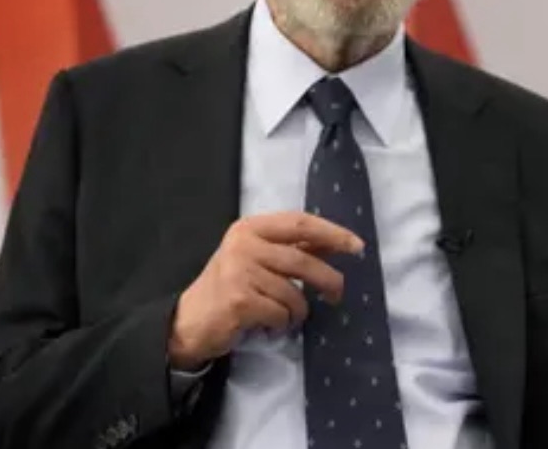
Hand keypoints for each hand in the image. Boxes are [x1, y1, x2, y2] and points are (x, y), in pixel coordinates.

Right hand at [168, 211, 363, 369]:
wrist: (189, 321)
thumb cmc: (231, 287)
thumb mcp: (258, 258)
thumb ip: (292, 248)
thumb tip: (339, 243)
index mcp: (250, 228)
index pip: (300, 223)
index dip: (333, 234)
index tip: (357, 246)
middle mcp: (243, 245)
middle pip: (303, 261)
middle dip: (328, 280)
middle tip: (337, 294)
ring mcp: (239, 272)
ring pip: (293, 292)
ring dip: (298, 310)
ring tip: (289, 315)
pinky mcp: (239, 301)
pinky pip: (280, 313)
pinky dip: (282, 323)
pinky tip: (269, 323)